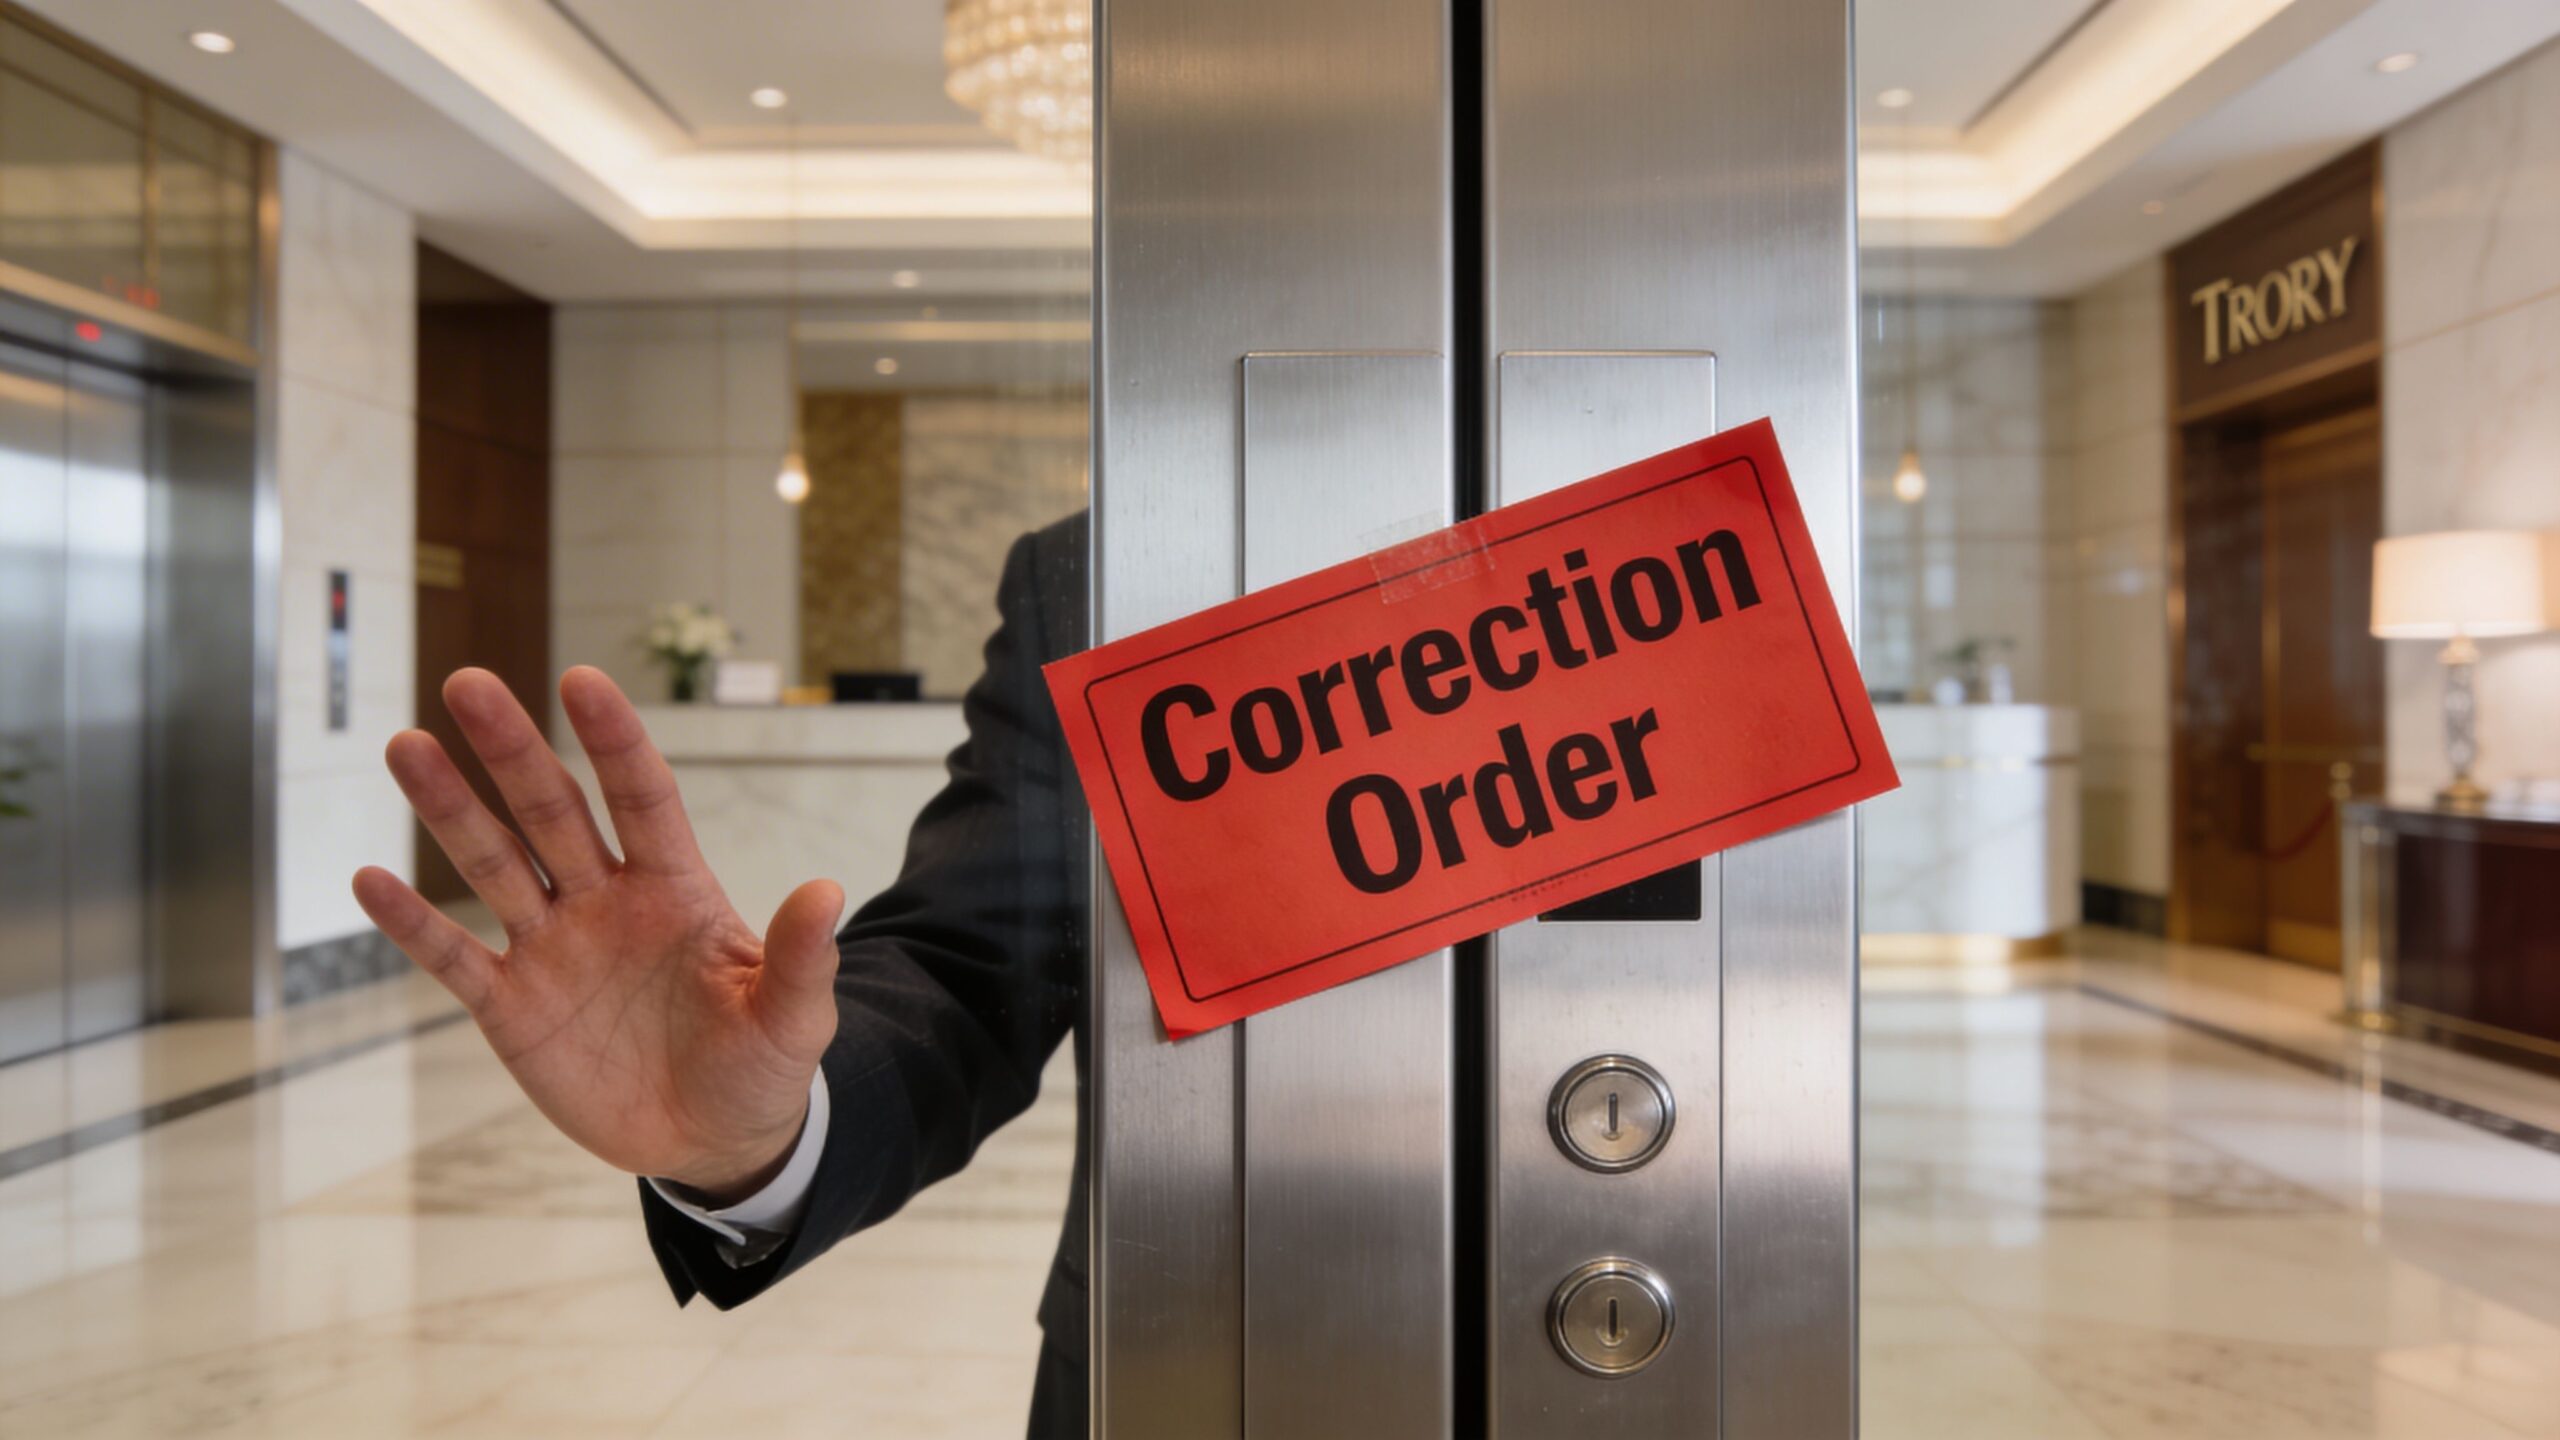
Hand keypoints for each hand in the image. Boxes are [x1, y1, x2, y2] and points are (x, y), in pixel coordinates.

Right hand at [353, 667, 841, 1203]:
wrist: (713, 1140)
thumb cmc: (760, 1065)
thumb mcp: (792, 1020)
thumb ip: (800, 958)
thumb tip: (828, 891)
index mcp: (675, 889)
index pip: (641, 797)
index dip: (613, 741)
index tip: (582, 680)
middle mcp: (605, 901)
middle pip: (552, 811)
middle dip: (511, 750)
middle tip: (468, 683)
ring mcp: (553, 949)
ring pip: (493, 864)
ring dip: (450, 809)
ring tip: (405, 747)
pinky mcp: (512, 1008)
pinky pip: (454, 958)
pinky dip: (412, 924)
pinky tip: (369, 878)